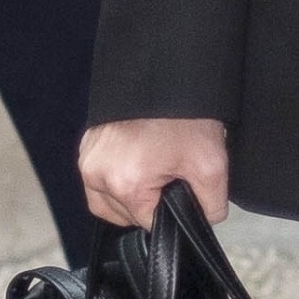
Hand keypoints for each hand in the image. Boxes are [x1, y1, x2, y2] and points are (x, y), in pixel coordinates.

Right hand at [80, 116, 228, 230]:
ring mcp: (88, 158)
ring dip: (130, 192)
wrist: (168, 74)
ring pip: (108, 200)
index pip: (148, 223)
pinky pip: (99, 178)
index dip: (169, 211)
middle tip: (168, 170)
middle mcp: (97, 174)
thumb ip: (211, 207)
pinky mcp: (87, 146)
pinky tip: (139, 159)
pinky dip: (118, 175)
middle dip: (149, 199)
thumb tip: (203, 220)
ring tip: (153, 165)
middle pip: (125, 214)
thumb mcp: (212, 166)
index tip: (177, 187)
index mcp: (125, 184)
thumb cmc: (186, 115)